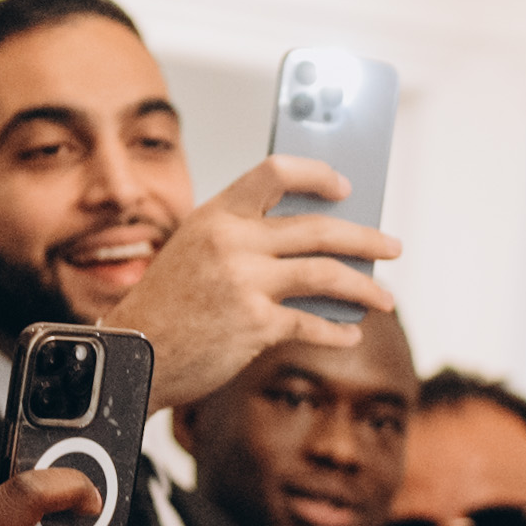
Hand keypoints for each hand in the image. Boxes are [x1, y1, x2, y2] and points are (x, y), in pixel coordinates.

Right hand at [111, 156, 402, 403]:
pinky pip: (312, 324)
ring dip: (365, 287)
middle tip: (392, 246)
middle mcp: (232, 241)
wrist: (132, 354)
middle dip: (366, 238)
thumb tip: (320, 245)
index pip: (275, 172)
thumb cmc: (170, 305)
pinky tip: (350, 334)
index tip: (344, 188)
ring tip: (385, 298)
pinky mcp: (254, 324)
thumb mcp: (196, 252)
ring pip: (327, 274)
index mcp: (216, 214)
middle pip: (319, 228)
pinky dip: (337, 330)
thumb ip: (245, 239)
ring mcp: (244, 282)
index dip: (317, 175)